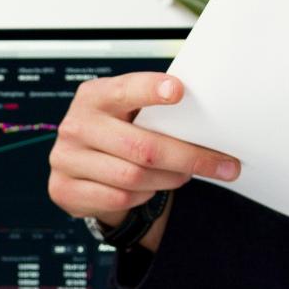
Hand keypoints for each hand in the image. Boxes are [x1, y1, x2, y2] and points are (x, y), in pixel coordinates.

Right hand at [47, 72, 240, 247]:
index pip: (125, 90)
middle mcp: (77, 125)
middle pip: (142, 147)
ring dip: (169, 179)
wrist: (80, 165)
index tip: (178, 91)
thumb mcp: (128, 112)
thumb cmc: (116, 131)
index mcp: (95, 96)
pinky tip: (151, 188)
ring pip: (134, 177)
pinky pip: (119, 198)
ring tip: (184, 175)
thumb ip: (155, 110)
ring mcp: (66, 159)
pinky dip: (143, 196)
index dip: (151, 90)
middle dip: (189, 157)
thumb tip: (209, 119)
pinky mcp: (65, 189)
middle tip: (223, 165)